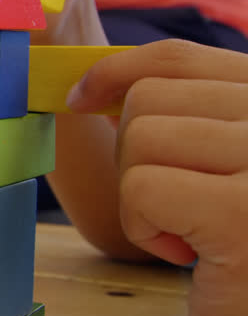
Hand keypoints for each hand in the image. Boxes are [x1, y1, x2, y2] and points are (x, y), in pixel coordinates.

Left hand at [67, 39, 247, 315]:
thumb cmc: (241, 257)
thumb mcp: (221, 165)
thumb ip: (185, 115)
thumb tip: (96, 85)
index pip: (178, 58)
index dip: (115, 73)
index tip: (83, 100)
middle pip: (149, 97)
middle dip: (133, 154)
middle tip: (174, 204)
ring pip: (141, 138)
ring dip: (140, 194)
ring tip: (187, 230)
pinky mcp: (242, 215)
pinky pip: (141, 187)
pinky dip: (143, 225)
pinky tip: (187, 256)